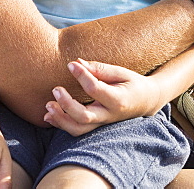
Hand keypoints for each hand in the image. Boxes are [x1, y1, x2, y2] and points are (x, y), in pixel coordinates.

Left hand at [43, 59, 161, 135]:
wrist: (146, 101)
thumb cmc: (132, 83)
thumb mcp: (121, 72)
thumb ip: (100, 69)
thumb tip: (77, 62)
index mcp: (118, 99)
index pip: (95, 89)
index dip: (81, 75)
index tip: (70, 64)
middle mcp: (109, 115)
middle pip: (84, 116)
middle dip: (66, 104)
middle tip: (56, 89)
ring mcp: (102, 123)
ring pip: (78, 129)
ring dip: (60, 119)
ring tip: (48, 105)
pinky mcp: (96, 126)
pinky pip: (77, 130)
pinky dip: (61, 124)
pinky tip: (49, 116)